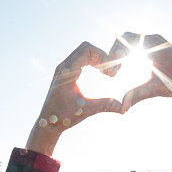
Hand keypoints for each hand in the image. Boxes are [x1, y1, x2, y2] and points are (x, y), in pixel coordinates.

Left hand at [26, 41, 122, 155]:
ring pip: (83, 52)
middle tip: (111, 72)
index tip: (111, 73)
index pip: (87, 50)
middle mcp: (63, 67)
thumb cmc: (62, 117)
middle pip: (85, 47)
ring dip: (97, 58)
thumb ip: (104, 105)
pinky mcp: (65, 73)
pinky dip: (92, 62)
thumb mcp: (86, 110)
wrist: (47, 124)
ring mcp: (63, 69)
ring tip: (107, 73)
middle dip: (101, 56)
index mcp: (66, 72)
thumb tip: (124, 107)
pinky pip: (80, 59)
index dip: (102, 57)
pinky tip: (99, 74)